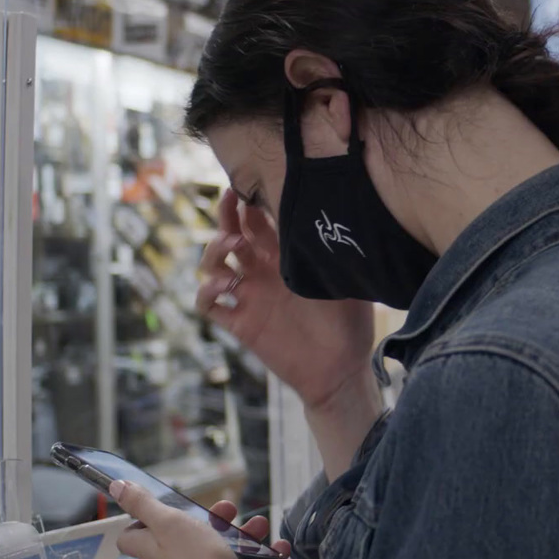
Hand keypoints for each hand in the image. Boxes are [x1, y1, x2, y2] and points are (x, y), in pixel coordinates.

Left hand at [112, 481, 292, 558]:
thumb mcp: (170, 525)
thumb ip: (144, 505)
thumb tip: (115, 487)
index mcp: (154, 553)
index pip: (133, 538)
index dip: (144, 520)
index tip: (165, 509)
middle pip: (184, 539)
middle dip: (211, 519)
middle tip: (229, 509)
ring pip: (217, 553)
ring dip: (242, 536)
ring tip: (260, 526)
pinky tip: (277, 549)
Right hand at [196, 188, 376, 410]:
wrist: (342, 371)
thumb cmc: (351, 325)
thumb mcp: (348, 280)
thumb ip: (336, 252)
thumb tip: (337, 216)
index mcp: (287, 258)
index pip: (259, 222)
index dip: (250, 203)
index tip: (252, 187)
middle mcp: (264, 274)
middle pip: (231, 235)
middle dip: (226, 215)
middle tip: (231, 200)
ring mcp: (250, 298)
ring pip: (213, 266)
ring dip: (215, 251)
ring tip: (235, 246)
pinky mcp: (242, 324)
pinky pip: (209, 305)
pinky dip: (206, 291)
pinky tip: (224, 285)